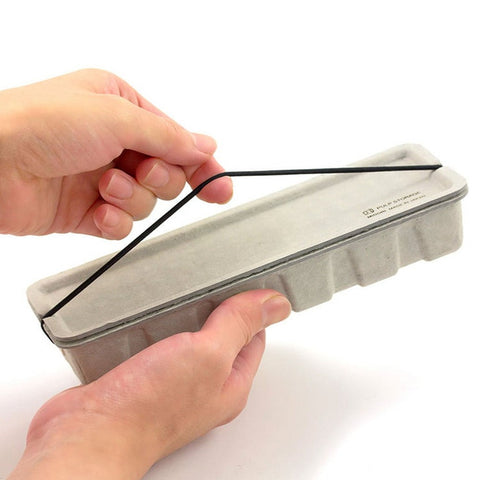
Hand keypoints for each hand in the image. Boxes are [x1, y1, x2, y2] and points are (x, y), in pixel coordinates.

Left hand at [0, 69, 231, 237]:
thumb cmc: (38, 123)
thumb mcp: (115, 116)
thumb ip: (167, 136)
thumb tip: (204, 145)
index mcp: (122, 108)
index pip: (177, 140)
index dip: (202, 165)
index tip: (221, 187)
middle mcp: (113, 142)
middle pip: (166, 174)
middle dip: (158, 178)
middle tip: (140, 172)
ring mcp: (100, 178)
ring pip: (146, 202)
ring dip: (130, 198)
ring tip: (103, 187)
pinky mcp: (85, 211)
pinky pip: (121, 225)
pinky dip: (112, 221)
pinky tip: (94, 211)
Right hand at [8, 290, 290, 479]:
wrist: (90, 434)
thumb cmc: (148, 409)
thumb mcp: (208, 354)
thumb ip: (239, 325)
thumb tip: (275, 305)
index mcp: (229, 384)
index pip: (254, 337)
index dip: (253, 308)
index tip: (246, 282)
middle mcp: (203, 386)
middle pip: (221, 337)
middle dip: (218, 307)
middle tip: (212, 282)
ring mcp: (172, 382)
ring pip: (187, 338)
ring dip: (184, 315)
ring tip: (182, 292)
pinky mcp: (143, 377)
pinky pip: (157, 344)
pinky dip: (156, 326)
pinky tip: (150, 314)